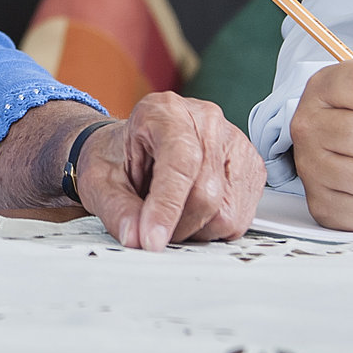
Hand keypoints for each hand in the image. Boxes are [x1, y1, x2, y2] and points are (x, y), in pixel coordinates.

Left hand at [77, 92, 263, 249]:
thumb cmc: (119, 156)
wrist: (135, 146)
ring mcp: (236, 144)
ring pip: (227, 213)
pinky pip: (239, 219)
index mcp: (166, 112)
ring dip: (195, 230)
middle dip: (176, 226)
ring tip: (171, 212)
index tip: (151, 240)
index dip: (166, 207)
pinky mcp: (252, 170)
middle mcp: (208, 122)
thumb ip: (116, 208)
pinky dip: (212, 227)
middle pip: (207, 194)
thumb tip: (135, 237)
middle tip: (151, 229)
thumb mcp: (100, 180)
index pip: (179, 162)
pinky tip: (192, 211)